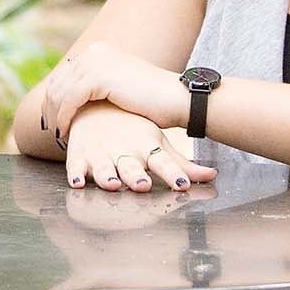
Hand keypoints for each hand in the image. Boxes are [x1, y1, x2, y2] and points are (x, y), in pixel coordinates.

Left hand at [41, 42, 187, 146]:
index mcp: (99, 51)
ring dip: (55, 116)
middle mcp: (94, 51)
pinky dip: (64, 118)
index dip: (54, 99)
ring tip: (58, 135)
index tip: (53, 121)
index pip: (64, 75)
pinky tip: (65, 133)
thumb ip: (97, 89)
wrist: (178, 100)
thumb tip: (74, 102)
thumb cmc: (153, 102)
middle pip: (58, 82)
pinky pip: (69, 101)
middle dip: (51, 108)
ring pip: (60, 93)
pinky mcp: (97, 76)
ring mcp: (95, 61)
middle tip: (51, 130)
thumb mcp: (118, 89)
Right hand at [61, 102, 216, 192]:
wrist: (96, 105)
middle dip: (136, 176)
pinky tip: (78, 182)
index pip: (162, 161)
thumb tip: (213, 176)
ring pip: (103, 168)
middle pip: (131, 166)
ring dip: (107, 176)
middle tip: (142, 185)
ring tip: (112, 184)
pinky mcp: (80, 154)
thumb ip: (181, 165)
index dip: (172, 173)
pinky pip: (76, 166)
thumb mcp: (157, 144)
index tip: (183, 185)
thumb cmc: (132, 129)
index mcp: (145, 146)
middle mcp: (124, 150)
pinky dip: (76, 174)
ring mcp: (101, 152)